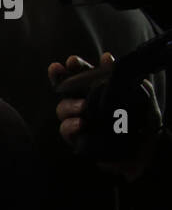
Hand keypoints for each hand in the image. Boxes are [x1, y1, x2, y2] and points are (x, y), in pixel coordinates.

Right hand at [48, 52, 158, 180]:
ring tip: (83, 106)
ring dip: (69, 105)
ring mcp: (79, 121)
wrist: (148, 150)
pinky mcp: (78, 139)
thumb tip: (105, 58)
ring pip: (62, 109)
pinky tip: (81, 123)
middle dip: (60, 78)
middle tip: (60, 69)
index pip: (82, 76)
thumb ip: (122, 76)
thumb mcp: (139, 92)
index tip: (71, 61)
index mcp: (98, 91)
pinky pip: (65, 130)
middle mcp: (85, 104)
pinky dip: (71, 125)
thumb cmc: (144, 120)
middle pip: (64, 89)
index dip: (73, 68)